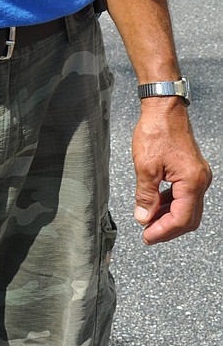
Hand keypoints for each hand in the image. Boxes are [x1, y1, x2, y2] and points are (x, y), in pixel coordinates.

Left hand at [132, 98, 211, 243]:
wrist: (164, 108)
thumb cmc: (156, 131)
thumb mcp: (145, 167)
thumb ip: (145, 196)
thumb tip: (144, 218)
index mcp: (192, 182)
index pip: (181, 218)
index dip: (163, 231)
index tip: (146, 236)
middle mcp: (200, 180)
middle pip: (188, 217)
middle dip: (168, 228)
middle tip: (148, 235)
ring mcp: (198, 175)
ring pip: (187, 207)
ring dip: (169, 217)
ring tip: (149, 222)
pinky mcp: (191, 170)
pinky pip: (184, 195)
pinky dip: (171, 203)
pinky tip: (156, 205)